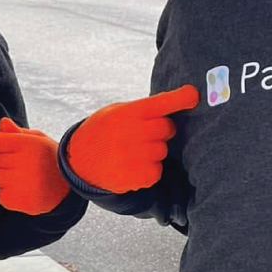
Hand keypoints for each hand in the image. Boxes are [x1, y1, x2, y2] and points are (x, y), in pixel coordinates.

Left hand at [0, 118, 69, 214]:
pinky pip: (1, 195)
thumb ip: (17, 132)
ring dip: (6, 178)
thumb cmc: (48, 157)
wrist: (69, 186)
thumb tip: (2, 123)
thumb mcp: (38, 140)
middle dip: (5, 160)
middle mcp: (25, 163)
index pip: (0, 140)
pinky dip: (9, 194)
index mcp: (28, 144)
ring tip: (26, 178)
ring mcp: (23, 184)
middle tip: (24, 163)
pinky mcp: (21, 201)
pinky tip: (25, 190)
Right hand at [67, 85, 197, 193]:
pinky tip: (132, 165)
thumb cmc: (102, 131)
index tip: (194, 95)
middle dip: (162, 130)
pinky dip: (149, 169)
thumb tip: (173, 106)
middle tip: (146, 133)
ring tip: (133, 151)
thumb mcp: (114, 112)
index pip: (159, 103)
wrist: (78, 160)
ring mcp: (132, 156)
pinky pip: (157, 171)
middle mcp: (130, 133)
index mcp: (126, 113)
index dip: (179, 98)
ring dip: (154, 151)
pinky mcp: (135, 177)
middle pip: (167, 128)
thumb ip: (140, 110)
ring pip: (162, 151)